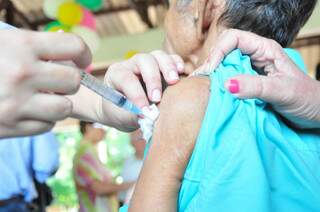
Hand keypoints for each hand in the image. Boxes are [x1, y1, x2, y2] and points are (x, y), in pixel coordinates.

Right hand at [0, 29, 91, 136]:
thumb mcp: (3, 42)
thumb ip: (34, 46)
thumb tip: (69, 54)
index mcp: (21, 45)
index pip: (74, 45)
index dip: (82, 53)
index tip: (81, 60)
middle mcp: (21, 74)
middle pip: (74, 80)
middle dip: (70, 81)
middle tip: (58, 81)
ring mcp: (15, 103)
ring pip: (65, 108)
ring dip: (59, 103)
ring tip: (44, 98)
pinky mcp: (9, 127)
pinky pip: (46, 126)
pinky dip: (42, 120)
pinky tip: (28, 111)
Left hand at [100, 50, 184, 130]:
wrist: (124, 110)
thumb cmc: (120, 112)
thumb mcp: (122, 116)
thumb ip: (134, 115)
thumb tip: (151, 115)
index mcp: (116, 75)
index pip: (126, 79)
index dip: (136, 95)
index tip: (145, 111)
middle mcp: (132, 64)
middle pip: (144, 61)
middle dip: (153, 79)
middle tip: (158, 98)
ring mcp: (148, 63)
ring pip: (158, 56)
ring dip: (168, 67)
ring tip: (174, 81)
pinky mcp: (162, 66)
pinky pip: (171, 58)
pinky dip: (177, 63)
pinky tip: (182, 72)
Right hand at [197, 29, 319, 127]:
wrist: (315, 114)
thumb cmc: (306, 99)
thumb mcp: (282, 91)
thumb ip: (255, 87)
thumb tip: (226, 84)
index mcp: (265, 49)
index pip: (234, 38)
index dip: (219, 51)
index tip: (211, 71)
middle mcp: (255, 56)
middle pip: (225, 50)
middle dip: (212, 62)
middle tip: (201, 80)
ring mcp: (251, 70)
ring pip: (225, 65)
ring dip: (213, 74)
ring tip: (202, 86)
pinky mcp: (248, 83)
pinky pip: (229, 79)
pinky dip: (219, 85)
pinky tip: (212, 92)